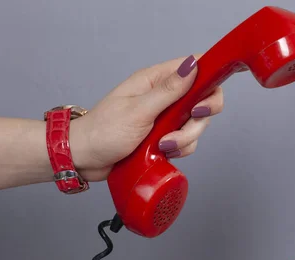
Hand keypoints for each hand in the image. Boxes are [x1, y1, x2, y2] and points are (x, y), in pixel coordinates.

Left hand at [68, 54, 223, 180]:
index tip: (206, 100)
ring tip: (162, 146)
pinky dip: (180, 149)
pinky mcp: (164, 136)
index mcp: (155, 80)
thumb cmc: (103, 131)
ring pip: (195, 124)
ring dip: (184, 139)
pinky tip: (163, 153)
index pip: (195, 68)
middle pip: (202, 100)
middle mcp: (164, 96)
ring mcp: (165, 117)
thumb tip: (193, 65)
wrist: (85, 158)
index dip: (210, 78)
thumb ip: (168, 90)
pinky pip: (186, 142)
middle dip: (197, 120)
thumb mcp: (138, 110)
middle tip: (180, 128)